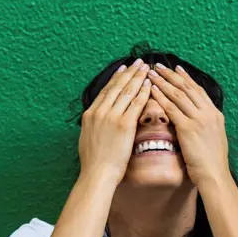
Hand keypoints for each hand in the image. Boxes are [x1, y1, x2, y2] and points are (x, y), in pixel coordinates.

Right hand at [79, 59, 150, 184]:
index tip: (124, 69)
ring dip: (138, 78)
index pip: (105, 91)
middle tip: (138, 62)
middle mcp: (100, 112)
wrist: (97, 174)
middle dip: (129, 73)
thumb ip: (94, 126)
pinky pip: (136, 104)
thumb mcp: (87, 138)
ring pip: (127, 92)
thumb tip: (98, 122)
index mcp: (90, 114)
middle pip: (116, 87)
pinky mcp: (124, 125)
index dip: (116, 79)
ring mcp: (111, 117)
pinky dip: (143, 92)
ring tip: (146, 68)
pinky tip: (149, 84)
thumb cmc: (94, 163)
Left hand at [148, 64, 229, 185]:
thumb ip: (205, 125)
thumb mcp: (213, 138)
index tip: (176, 68)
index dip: (185, 78)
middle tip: (158, 65)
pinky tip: (152, 90)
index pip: (198, 90)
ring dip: (163, 82)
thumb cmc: (211, 162)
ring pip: (178, 95)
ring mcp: (199, 119)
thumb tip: (195, 120)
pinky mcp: (188, 128)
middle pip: (187, 88)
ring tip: (151, 73)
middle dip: (171, 75)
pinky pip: (172, 109)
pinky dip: (161, 97)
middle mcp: (208, 113)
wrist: (214, 174)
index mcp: (215, 114)